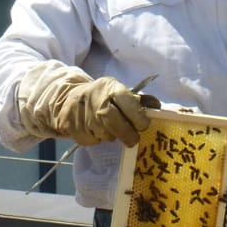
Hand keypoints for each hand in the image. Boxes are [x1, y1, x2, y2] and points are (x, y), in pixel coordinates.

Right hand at [28, 74, 159, 145]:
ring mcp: (80, 111)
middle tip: (133, 140)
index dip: (138, 116)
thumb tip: (158, 107)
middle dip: (127, 133)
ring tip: (108, 128)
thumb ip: (139, 101)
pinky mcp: (70, 124)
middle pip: (113, 120)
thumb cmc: (102, 97)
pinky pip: (89, 140)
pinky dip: (95, 139)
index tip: (144, 126)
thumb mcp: (119, 93)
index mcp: (110, 87)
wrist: (68, 98)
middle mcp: (94, 97)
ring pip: (102, 133)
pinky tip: (93, 130)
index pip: (127, 101)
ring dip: (109, 135)